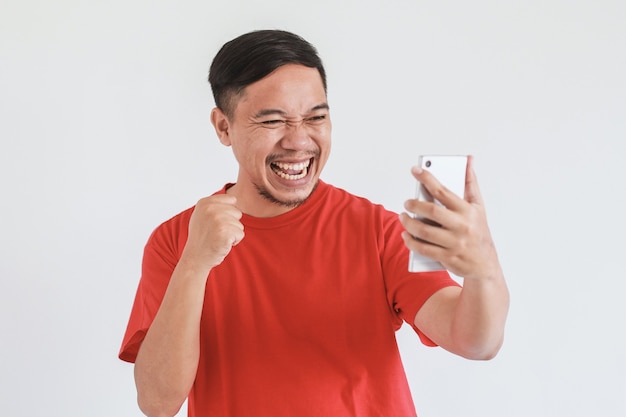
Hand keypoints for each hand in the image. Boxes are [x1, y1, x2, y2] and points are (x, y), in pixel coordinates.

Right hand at [182, 194, 244, 271]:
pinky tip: (222, 244)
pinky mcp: (224, 232)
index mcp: (204, 203)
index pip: (232, 200)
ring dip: (232, 234)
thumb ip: (215, 205)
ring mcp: (217, 220)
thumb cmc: (201, 238)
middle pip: (237, 213)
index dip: (227, 214)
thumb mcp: (202, 216)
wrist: (196, 258)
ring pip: (239, 225)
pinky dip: (234, 241)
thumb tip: (234, 199)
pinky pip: (240, 234)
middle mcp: (210, 209)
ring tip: (218, 238)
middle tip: (216, 233)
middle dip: (231, 224)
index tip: (214, 223)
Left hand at [399, 156, 501, 280]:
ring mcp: (454, 243)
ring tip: (403, 217)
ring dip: (409, 223)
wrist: (485, 264)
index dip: (428, 179)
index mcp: (468, 211)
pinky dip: (411, 241)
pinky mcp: (447, 257)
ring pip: (425, 231)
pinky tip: (406, 235)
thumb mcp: (479, 207)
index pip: (444, 191)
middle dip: (414, 205)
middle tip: (406, 203)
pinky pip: (424, 248)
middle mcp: (462, 226)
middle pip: (432, 211)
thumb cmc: (479, 231)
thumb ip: (470, 183)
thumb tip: (468, 160)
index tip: (415, 170)